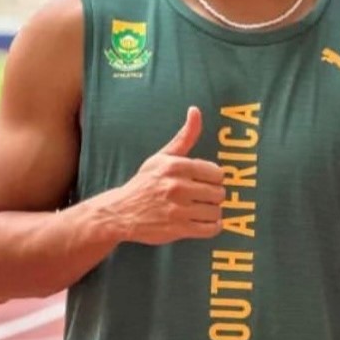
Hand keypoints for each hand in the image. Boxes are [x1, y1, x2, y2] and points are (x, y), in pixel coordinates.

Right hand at [101, 107, 224, 243]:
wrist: (121, 212)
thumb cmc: (145, 182)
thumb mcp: (162, 156)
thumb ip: (185, 136)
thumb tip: (196, 110)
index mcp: (176, 166)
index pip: (216, 173)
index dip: (213, 178)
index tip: (205, 181)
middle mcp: (177, 187)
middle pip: (219, 192)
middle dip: (213, 195)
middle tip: (202, 197)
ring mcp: (178, 210)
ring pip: (216, 211)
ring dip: (212, 212)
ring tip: (201, 209)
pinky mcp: (178, 229)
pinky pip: (211, 229)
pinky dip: (212, 226)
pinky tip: (204, 222)